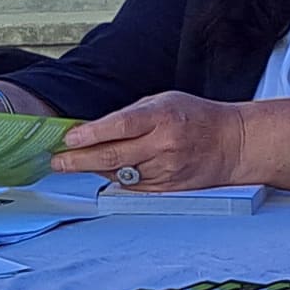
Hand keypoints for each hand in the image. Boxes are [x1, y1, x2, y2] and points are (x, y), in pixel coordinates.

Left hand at [57, 90, 249, 194]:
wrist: (233, 144)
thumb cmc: (196, 117)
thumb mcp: (165, 101)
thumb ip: (131, 115)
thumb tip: (93, 128)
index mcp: (163, 117)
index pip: (120, 126)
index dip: (91, 134)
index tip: (68, 138)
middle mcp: (164, 145)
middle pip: (113, 156)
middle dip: (79, 160)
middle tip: (57, 161)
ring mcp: (166, 170)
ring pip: (119, 174)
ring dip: (93, 169)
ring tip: (73, 163)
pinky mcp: (167, 189)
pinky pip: (132, 186)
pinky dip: (115, 178)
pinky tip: (103, 171)